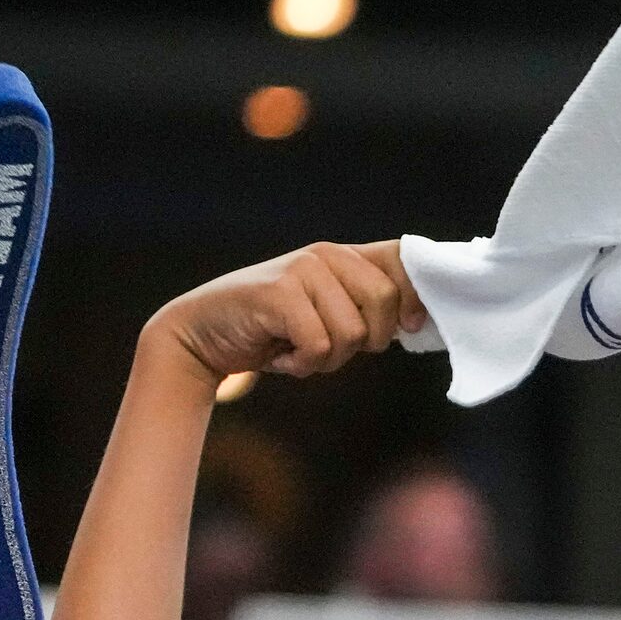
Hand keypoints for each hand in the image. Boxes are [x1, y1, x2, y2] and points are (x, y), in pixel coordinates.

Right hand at [147, 241, 424, 382]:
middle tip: (328, 346)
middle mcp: (325, 255)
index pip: (402, 260)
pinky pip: (320, 345)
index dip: (416, 297)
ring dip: (327, 359)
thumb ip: (366, 310)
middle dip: (366, 342)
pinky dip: (302, 364)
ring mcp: (301, 269)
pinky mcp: (278, 293)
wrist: (201, 336)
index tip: (412, 326)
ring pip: (353, 333)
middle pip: (386, 303)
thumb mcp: (327, 317)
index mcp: (344, 256)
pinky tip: (279, 354)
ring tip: (296, 349)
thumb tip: (419, 319)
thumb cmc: (273, 333)